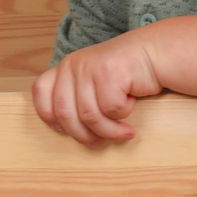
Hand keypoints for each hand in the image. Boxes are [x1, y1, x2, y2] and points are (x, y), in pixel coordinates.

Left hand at [32, 31, 162, 145]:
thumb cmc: (126, 76)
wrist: (155, 53)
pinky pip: (110, 109)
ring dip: (109, 131)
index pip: (41, 92)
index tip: (66, 129)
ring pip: (89, 116)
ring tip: (124, 133)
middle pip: (64, 113)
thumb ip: (76, 97)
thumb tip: (63, 129)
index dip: (49, 116)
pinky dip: (123, 114)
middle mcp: (73, 65)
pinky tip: (132, 104)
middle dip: (83, 135)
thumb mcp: (94, 83)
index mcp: (66, 67)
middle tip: (99, 142)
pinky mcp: (108, 72)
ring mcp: (89, 67)